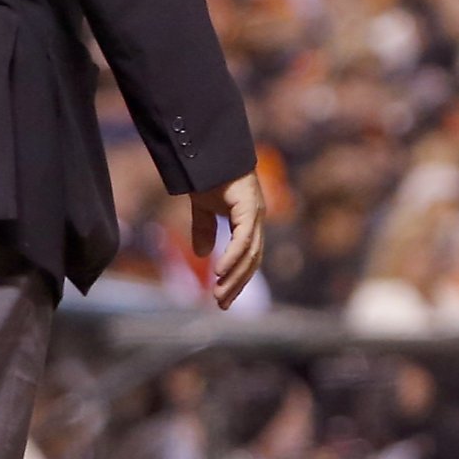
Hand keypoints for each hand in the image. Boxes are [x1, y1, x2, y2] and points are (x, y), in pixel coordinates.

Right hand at [191, 170, 265, 307]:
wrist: (209, 152)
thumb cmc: (209, 176)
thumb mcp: (202, 209)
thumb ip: (204, 230)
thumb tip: (202, 254)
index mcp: (248, 221)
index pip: (248, 257)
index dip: (238, 279)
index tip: (224, 298)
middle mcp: (256, 220)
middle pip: (252, 261)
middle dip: (237, 285)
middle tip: (222, 305)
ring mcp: (255, 213)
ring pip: (250, 254)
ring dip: (235, 277)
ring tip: (220, 295)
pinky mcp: (249, 207)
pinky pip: (243, 238)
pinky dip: (233, 257)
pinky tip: (220, 272)